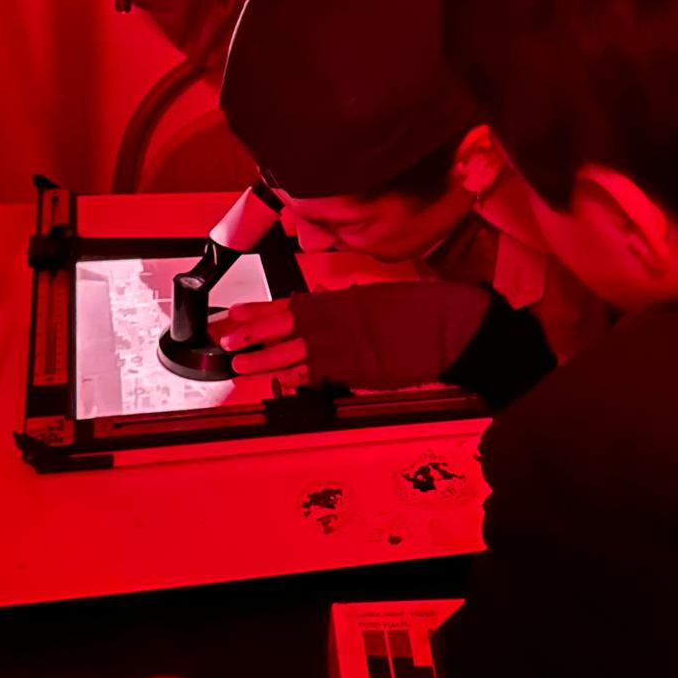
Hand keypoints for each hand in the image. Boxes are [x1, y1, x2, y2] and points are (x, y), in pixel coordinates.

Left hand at [210, 282, 492, 392]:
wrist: (452, 326)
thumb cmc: (424, 310)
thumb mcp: (381, 298)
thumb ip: (350, 307)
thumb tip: (328, 311)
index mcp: (343, 299)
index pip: (290, 303)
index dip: (260, 309)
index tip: (236, 311)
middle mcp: (339, 318)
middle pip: (283, 326)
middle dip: (251, 333)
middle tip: (225, 339)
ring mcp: (347, 344)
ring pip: (293, 351)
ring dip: (263, 358)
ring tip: (237, 364)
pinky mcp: (358, 368)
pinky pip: (319, 373)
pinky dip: (297, 377)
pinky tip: (278, 379)